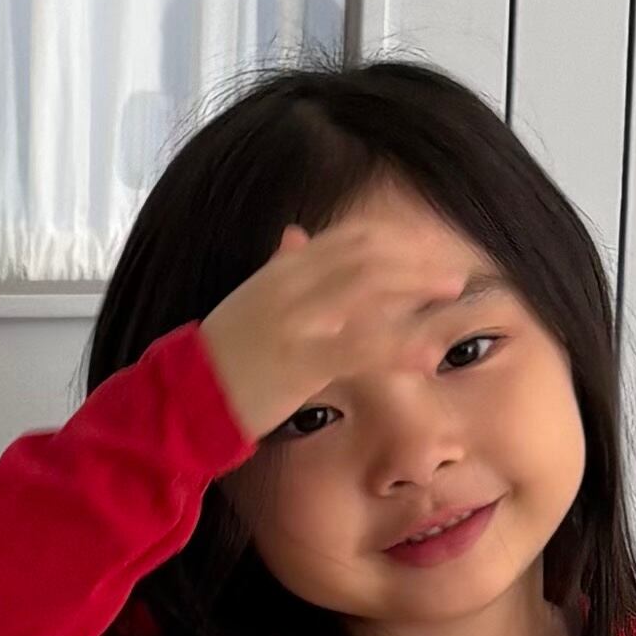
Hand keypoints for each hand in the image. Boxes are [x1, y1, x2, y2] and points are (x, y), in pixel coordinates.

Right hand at [193, 198, 480, 443]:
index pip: (348, 239)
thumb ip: (278, 268)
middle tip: (450, 275)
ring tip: (453, 299)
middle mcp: (291, 286)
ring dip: (417, 289)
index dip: (394, 241)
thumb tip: (297, 237)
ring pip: (370, 288)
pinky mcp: (301, 362)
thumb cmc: (219, 357)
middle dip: (415, 261)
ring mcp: (296, 321)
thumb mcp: (247, 301)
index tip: (423, 252)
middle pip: (368, 256)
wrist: (182, 398)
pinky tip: (425, 355)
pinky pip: (360, 347)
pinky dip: (399, 347)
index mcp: (280, 271)